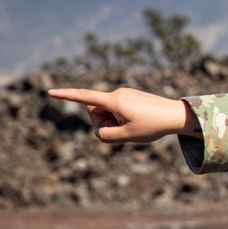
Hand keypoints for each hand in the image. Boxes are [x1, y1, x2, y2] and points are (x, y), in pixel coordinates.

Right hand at [47, 87, 197, 142]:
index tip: (50, 92)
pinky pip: (118, 110)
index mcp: (114, 101)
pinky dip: (121, 119)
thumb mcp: (127, 136)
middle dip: (102, 122)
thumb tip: (99, 131)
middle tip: (123, 130)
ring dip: (113, 122)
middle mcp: (117, 94)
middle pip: (95, 111)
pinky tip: (139, 122)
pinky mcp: (131, 97)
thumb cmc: (153, 125)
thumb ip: (106, 136)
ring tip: (133, 126)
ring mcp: (125, 94)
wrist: (177, 115)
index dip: (67, 96)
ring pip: (107, 112)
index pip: (85, 97)